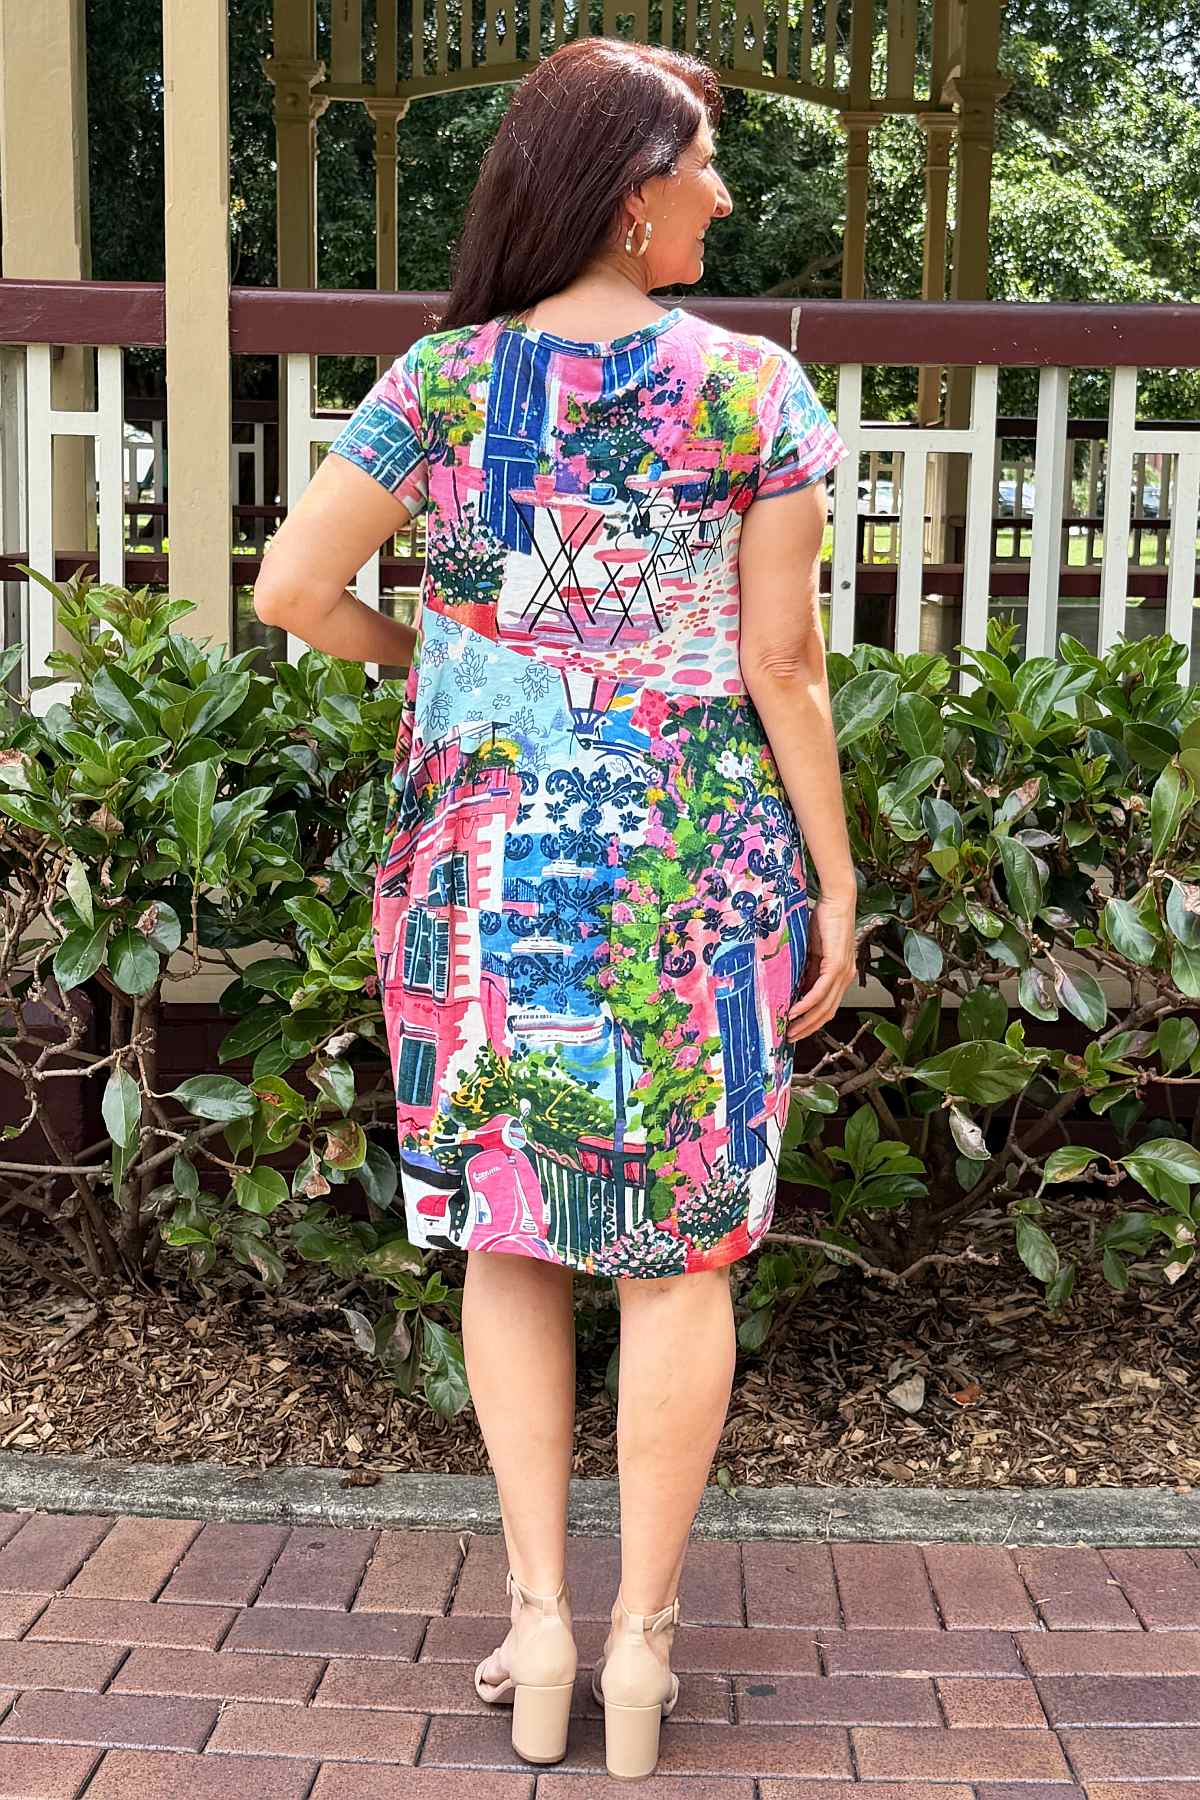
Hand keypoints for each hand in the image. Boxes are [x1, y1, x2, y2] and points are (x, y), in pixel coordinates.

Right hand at [785, 893, 856, 1040]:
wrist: (836, 900)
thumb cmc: (824, 920)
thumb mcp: (811, 951)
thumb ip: (806, 969)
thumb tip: (792, 987)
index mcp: (840, 974)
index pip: (826, 1006)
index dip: (811, 1021)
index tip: (794, 1029)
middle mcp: (845, 977)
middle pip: (826, 1012)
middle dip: (807, 1028)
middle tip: (789, 1037)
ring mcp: (843, 973)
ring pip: (824, 1007)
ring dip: (806, 1022)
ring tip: (789, 1031)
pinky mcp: (836, 966)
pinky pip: (820, 992)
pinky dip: (807, 1005)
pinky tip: (794, 1012)